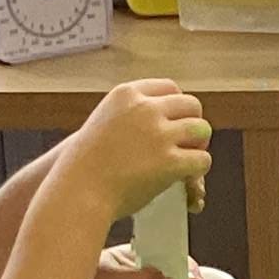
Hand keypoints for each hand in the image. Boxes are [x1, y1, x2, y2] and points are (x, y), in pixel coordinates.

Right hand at [58, 81, 212, 222]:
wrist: (77, 190)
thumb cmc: (84, 165)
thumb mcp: (103, 123)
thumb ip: (129, 118)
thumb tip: (162, 124)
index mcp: (127, 94)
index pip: (169, 88)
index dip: (178, 107)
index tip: (175, 123)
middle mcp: (145, 108)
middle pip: (191, 105)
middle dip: (193, 124)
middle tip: (188, 145)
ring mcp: (158, 134)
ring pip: (201, 130)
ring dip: (199, 146)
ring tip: (189, 161)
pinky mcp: (169, 162)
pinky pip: (201, 160)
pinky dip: (199, 170)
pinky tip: (188, 178)